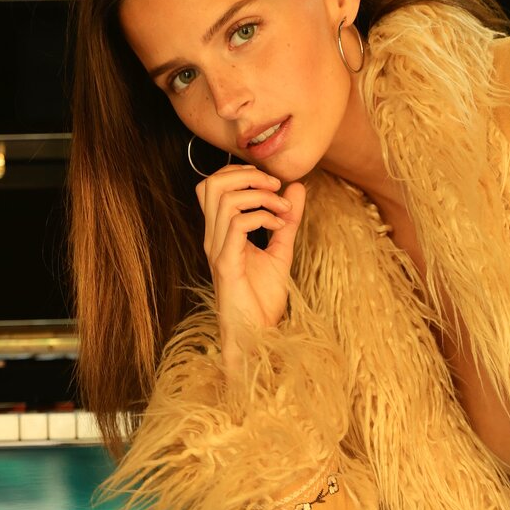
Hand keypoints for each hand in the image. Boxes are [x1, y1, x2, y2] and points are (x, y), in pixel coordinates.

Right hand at [195, 165, 305, 369]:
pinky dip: (263, 217)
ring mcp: (217, 250)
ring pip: (226, 199)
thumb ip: (287, 221)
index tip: (274, 186)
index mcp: (220, 233)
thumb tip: (296, 188)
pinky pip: (238, 224)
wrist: (255, 335)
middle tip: (277, 189)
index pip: (214, 185)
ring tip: (283, 212)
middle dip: (248, 176)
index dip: (242, 173)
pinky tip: (279, 228)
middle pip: (213, 183)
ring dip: (262, 197)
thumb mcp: (281, 252)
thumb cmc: (262, 299)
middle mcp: (213, 238)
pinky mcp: (226, 264)